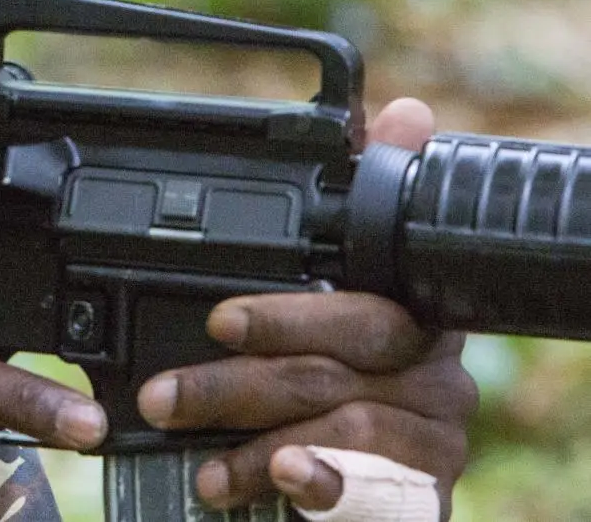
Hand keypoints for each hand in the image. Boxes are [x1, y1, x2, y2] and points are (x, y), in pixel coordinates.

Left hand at [135, 98, 476, 517]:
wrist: (365, 491)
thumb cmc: (333, 380)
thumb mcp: (316, 298)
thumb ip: (340, 215)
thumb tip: (405, 112)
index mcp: (412, 310)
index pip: (359, 300)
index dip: (287, 313)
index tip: (216, 322)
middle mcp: (436, 369)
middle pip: (331, 367)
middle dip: (232, 383)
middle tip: (161, 398)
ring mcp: (435, 434)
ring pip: (341, 425)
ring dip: (250, 442)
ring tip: (193, 459)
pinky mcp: (425, 494)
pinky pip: (376, 488)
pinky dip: (320, 482)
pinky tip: (280, 480)